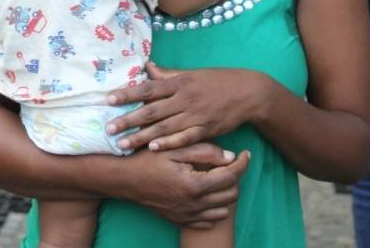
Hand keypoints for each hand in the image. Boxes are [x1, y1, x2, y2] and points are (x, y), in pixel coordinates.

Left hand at [106, 62, 263, 151]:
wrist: (249, 92)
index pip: (148, 88)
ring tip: (122, 145)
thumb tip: (147, 66)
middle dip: (128, 120)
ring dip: (141, 137)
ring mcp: (196, 115)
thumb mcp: (192, 74)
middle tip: (108, 129)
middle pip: (152, 110)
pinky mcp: (206, 129)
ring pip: (164, 127)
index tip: (108, 99)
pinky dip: (169, 143)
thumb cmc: (217, 81)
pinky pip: (185, 138)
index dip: (127, 94)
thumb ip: (168, 74)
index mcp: (180, 83)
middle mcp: (185, 98)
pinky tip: (153, 149)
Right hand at [120, 144, 249, 228]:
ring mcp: (187, 215)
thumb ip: (205, 151)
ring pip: (223, 209)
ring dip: (225, 193)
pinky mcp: (181, 220)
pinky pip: (209, 221)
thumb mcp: (175, 148)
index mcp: (194, 184)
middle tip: (227, 163)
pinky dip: (213, 208)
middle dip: (234, 177)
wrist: (124, 180)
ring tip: (216, 177)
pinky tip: (206, 193)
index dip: (243, 163)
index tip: (245, 153)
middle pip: (231, 194)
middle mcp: (194, 204)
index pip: (231, 176)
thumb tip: (231, 157)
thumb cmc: (148, 159)